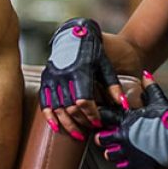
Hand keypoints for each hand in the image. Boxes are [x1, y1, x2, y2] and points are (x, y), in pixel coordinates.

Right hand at [39, 18, 123, 139]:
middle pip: (71, 107)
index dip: (92, 115)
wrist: (76, 34)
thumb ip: (113, 87)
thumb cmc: (93, 50)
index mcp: (79, 70)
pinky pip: (44, 102)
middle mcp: (63, 74)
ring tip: (78, 134)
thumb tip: (122, 106)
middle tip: (91, 129)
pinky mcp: (46, 79)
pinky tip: (56, 127)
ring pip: (58, 108)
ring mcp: (52, 77)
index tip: (99, 123)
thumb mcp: (106, 66)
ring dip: (68, 124)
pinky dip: (49, 116)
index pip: (84, 101)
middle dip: (82, 121)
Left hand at [95, 75, 167, 168]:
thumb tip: (146, 74)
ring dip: (111, 152)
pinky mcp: (137, 164)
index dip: (101, 118)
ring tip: (115, 150)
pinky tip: (125, 159)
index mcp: (126, 119)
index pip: (104, 117)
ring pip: (108, 155)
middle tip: (106, 137)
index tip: (102, 119)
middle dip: (103, 138)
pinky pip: (121, 167)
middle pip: (101, 139)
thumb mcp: (158, 99)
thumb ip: (148, 86)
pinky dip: (121, 164)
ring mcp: (129, 151)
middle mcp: (124, 136)